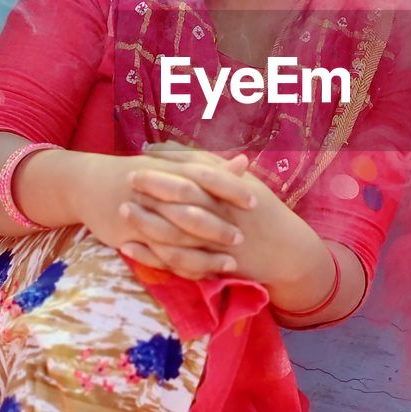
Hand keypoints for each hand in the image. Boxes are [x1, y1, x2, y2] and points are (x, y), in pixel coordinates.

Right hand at [71, 145, 256, 279]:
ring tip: (231, 265)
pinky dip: (182, 267)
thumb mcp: (173, 165)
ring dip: (205, 253)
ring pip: (177, 239)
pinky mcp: (130, 237)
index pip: (204, 176)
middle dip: (218, 226)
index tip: (254, 201)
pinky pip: (160, 257)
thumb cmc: (139, 173)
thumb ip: (210, 167)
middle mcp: (156, 192)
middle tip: (243, 238)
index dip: (229, 189)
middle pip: (191, 209)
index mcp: (169, 170)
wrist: (89, 184)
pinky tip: (202, 275)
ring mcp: (143, 216)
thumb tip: (245, 163)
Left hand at [127, 140, 310, 287]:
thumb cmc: (262, 210)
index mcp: (232, 190)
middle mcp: (223, 214)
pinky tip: (128, 247)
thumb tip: (174, 147)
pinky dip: (150, 256)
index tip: (145, 154)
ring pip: (176, 231)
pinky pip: (175, 262)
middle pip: (184, 197)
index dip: (170, 162)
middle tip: (129, 176)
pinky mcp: (209, 265)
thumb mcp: (244, 182)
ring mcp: (215, 242)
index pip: (198, 171)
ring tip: (124, 208)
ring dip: (147, 220)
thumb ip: (211, 164)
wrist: (286, 251)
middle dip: (155, 186)